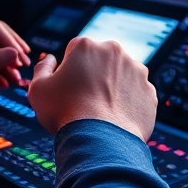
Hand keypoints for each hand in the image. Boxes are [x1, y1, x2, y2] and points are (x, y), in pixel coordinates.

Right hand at [28, 36, 157, 140]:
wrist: (100, 141)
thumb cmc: (65, 114)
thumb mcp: (38, 90)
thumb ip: (42, 68)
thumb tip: (49, 60)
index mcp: (87, 46)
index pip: (75, 52)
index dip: (69, 71)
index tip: (68, 90)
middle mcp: (114, 52)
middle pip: (101, 61)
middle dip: (94, 76)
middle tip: (84, 101)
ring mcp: (136, 71)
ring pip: (121, 76)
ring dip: (113, 88)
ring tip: (101, 111)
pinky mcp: (149, 92)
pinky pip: (137, 95)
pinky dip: (128, 104)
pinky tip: (116, 118)